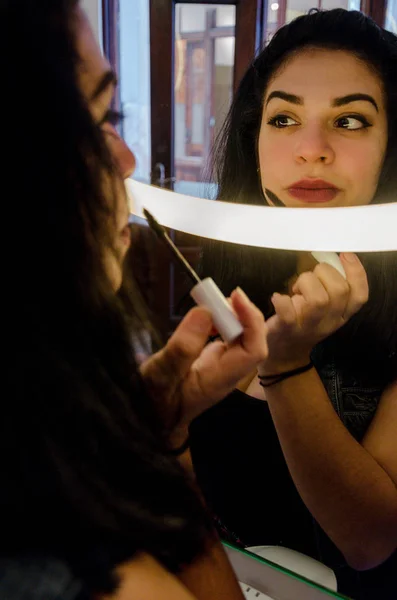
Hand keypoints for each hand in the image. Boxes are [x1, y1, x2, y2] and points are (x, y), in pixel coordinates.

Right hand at [140, 288, 267, 438]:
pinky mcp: (214, 362)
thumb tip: (206, 312)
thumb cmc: (153, 401)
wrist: (150, 418)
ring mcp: (222, 368)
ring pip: (242, 338)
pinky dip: (220, 322)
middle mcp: (228, 374)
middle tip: (216, 296)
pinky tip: (205, 317)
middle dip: (241, 314)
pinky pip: (228, 338)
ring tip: (209, 301)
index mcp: (220, 380)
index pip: (254, 351)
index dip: (251, 321)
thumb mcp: (160, 375)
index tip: (236, 297)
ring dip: (231, 316)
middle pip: (252, 341)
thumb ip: (182, 348)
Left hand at [259, 253, 367, 374]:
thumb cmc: (305, 321)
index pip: (360, 295)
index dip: (356, 272)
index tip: (345, 255)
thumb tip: (331, 258)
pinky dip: (282, 300)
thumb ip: (332, 287)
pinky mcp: (287, 330)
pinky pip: (288, 313)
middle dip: (324, 273)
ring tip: (296, 288)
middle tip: (310, 277)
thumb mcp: (326, 309)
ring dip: (305, 283)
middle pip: (339, 291)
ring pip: (318, 300)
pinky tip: (277, 297)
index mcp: (342, 314)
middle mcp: (329, 322)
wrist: (285, 354)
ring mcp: (309, 327)